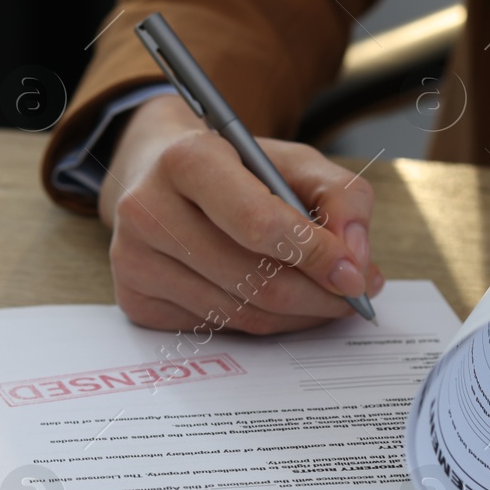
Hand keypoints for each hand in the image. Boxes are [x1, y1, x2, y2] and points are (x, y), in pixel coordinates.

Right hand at [98, 94, 383, 333]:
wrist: (159, 173)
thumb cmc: (233, 168)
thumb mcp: (293, 162)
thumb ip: (341, 197)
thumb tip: (355, 261)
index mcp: (186, 159)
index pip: (259, 222)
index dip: (315, 254)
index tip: (355, 273)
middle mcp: (146, 210)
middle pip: (254, 280)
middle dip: (318, 295)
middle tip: (354, 295)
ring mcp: (133, 260)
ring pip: (240, 313)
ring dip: (297, 315)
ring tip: (325, 298)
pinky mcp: (134, 300)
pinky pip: (217, 329)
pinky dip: (262, 323)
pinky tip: (278, 303)